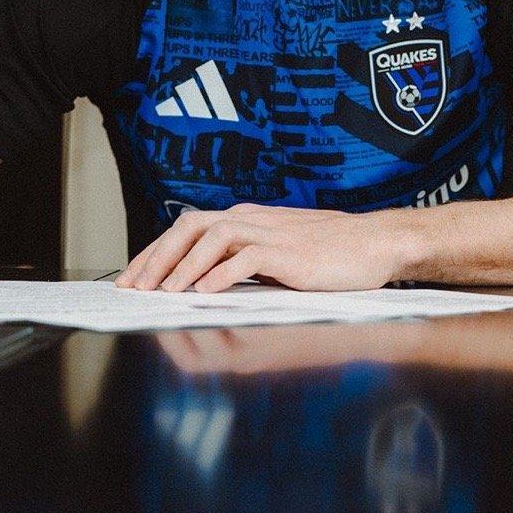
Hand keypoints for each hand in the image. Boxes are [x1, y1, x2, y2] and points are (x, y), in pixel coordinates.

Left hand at [115, 203, 404, 292]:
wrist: (378, 244)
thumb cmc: (332, 254)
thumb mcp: (279, 256)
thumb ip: (246, 262)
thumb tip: (207, 285)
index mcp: (247, 219)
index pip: (188, 227)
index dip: (156, 250)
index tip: (134, 277)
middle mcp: (252, 219)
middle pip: (190, 226)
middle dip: (157, 256)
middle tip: (135, 286)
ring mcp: (271, 232)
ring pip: (213, 237)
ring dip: (183, 266)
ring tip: (163, 292)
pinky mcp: (290, 252)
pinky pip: (247, 258)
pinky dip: (221, 274)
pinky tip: (204, 293)